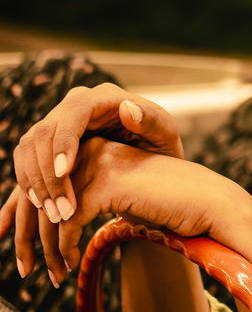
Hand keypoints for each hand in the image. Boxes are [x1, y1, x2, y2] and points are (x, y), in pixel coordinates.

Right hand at [9, 83, 182, 227]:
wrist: (149, 157)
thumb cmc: (160, 145)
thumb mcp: (165, 134)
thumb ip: (151, 121)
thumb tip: (127, 108)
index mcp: (102, 97)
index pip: (73, 113)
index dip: (63, 142)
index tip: (63, 172)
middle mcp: (75, 104)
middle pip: (44, 132)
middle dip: (47, 173)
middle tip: (60, 209)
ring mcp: (58, 122)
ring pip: (29, 147)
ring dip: (35, 182)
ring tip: (53, 214)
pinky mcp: (48, 142)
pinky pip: (27, 159)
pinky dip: (30, 182)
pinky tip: (43, 206)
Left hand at [12, 138, 226, 284]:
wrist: (206, 203)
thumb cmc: (165, 204)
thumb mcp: (118, 197)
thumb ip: (85, 198)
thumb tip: (49, 220)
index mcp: (90, 148)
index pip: (41, 183)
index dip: (26, 219)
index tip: (28, 250)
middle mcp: (89, 150)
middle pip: (38, 196)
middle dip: (29, 238)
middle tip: (30, 269)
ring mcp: (98, 164)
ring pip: (50, 212)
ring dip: (48, 249)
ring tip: (55, 274)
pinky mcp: (108, 184)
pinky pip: (69, 221)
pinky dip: (66, 247)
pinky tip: (72, 263)